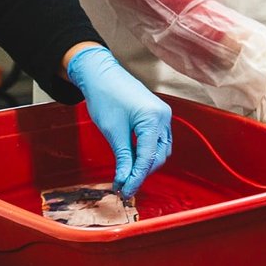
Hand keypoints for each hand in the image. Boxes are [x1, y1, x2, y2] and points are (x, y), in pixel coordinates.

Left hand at [66, 46, 172, 197]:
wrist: (101, 74)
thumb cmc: (105, 97)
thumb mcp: (113, 132)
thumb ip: (123, 158)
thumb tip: (124, 181)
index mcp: (154, 119)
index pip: (148, 157)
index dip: (136, 178)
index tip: (125, 192)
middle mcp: (163, 117)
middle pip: (158, 156)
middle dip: (142, 173)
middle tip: (124, 186)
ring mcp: (162, 115)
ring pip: (160, 150)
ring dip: (145, 164)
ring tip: (127, 175)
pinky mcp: (157, 115)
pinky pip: (157, 141)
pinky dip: (146, 153)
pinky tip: (132, 160)